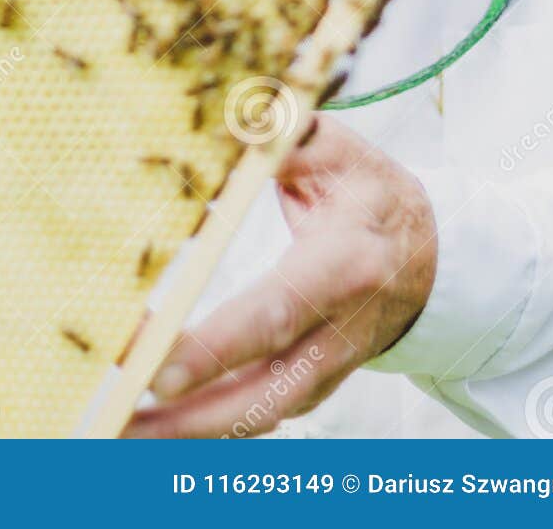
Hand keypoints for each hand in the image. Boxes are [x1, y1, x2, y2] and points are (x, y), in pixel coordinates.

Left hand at [123, 115, 436, 437]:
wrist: (431, 255)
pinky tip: (158, 427)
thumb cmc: (373, 195)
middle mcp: (339, 330)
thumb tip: (234, 120)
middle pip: (264, 391)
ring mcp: (329, 367)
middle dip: (191, 416)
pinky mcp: (313, 383)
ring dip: (188, 431)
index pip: (277, 311)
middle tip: (122, 421)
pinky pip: (258, 412)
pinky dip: (207, 424)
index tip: (158, 365)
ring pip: (258, 414)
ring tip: (121, 432)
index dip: (219, 345)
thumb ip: (286, 137)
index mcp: (345, 265)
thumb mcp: (340, 153)